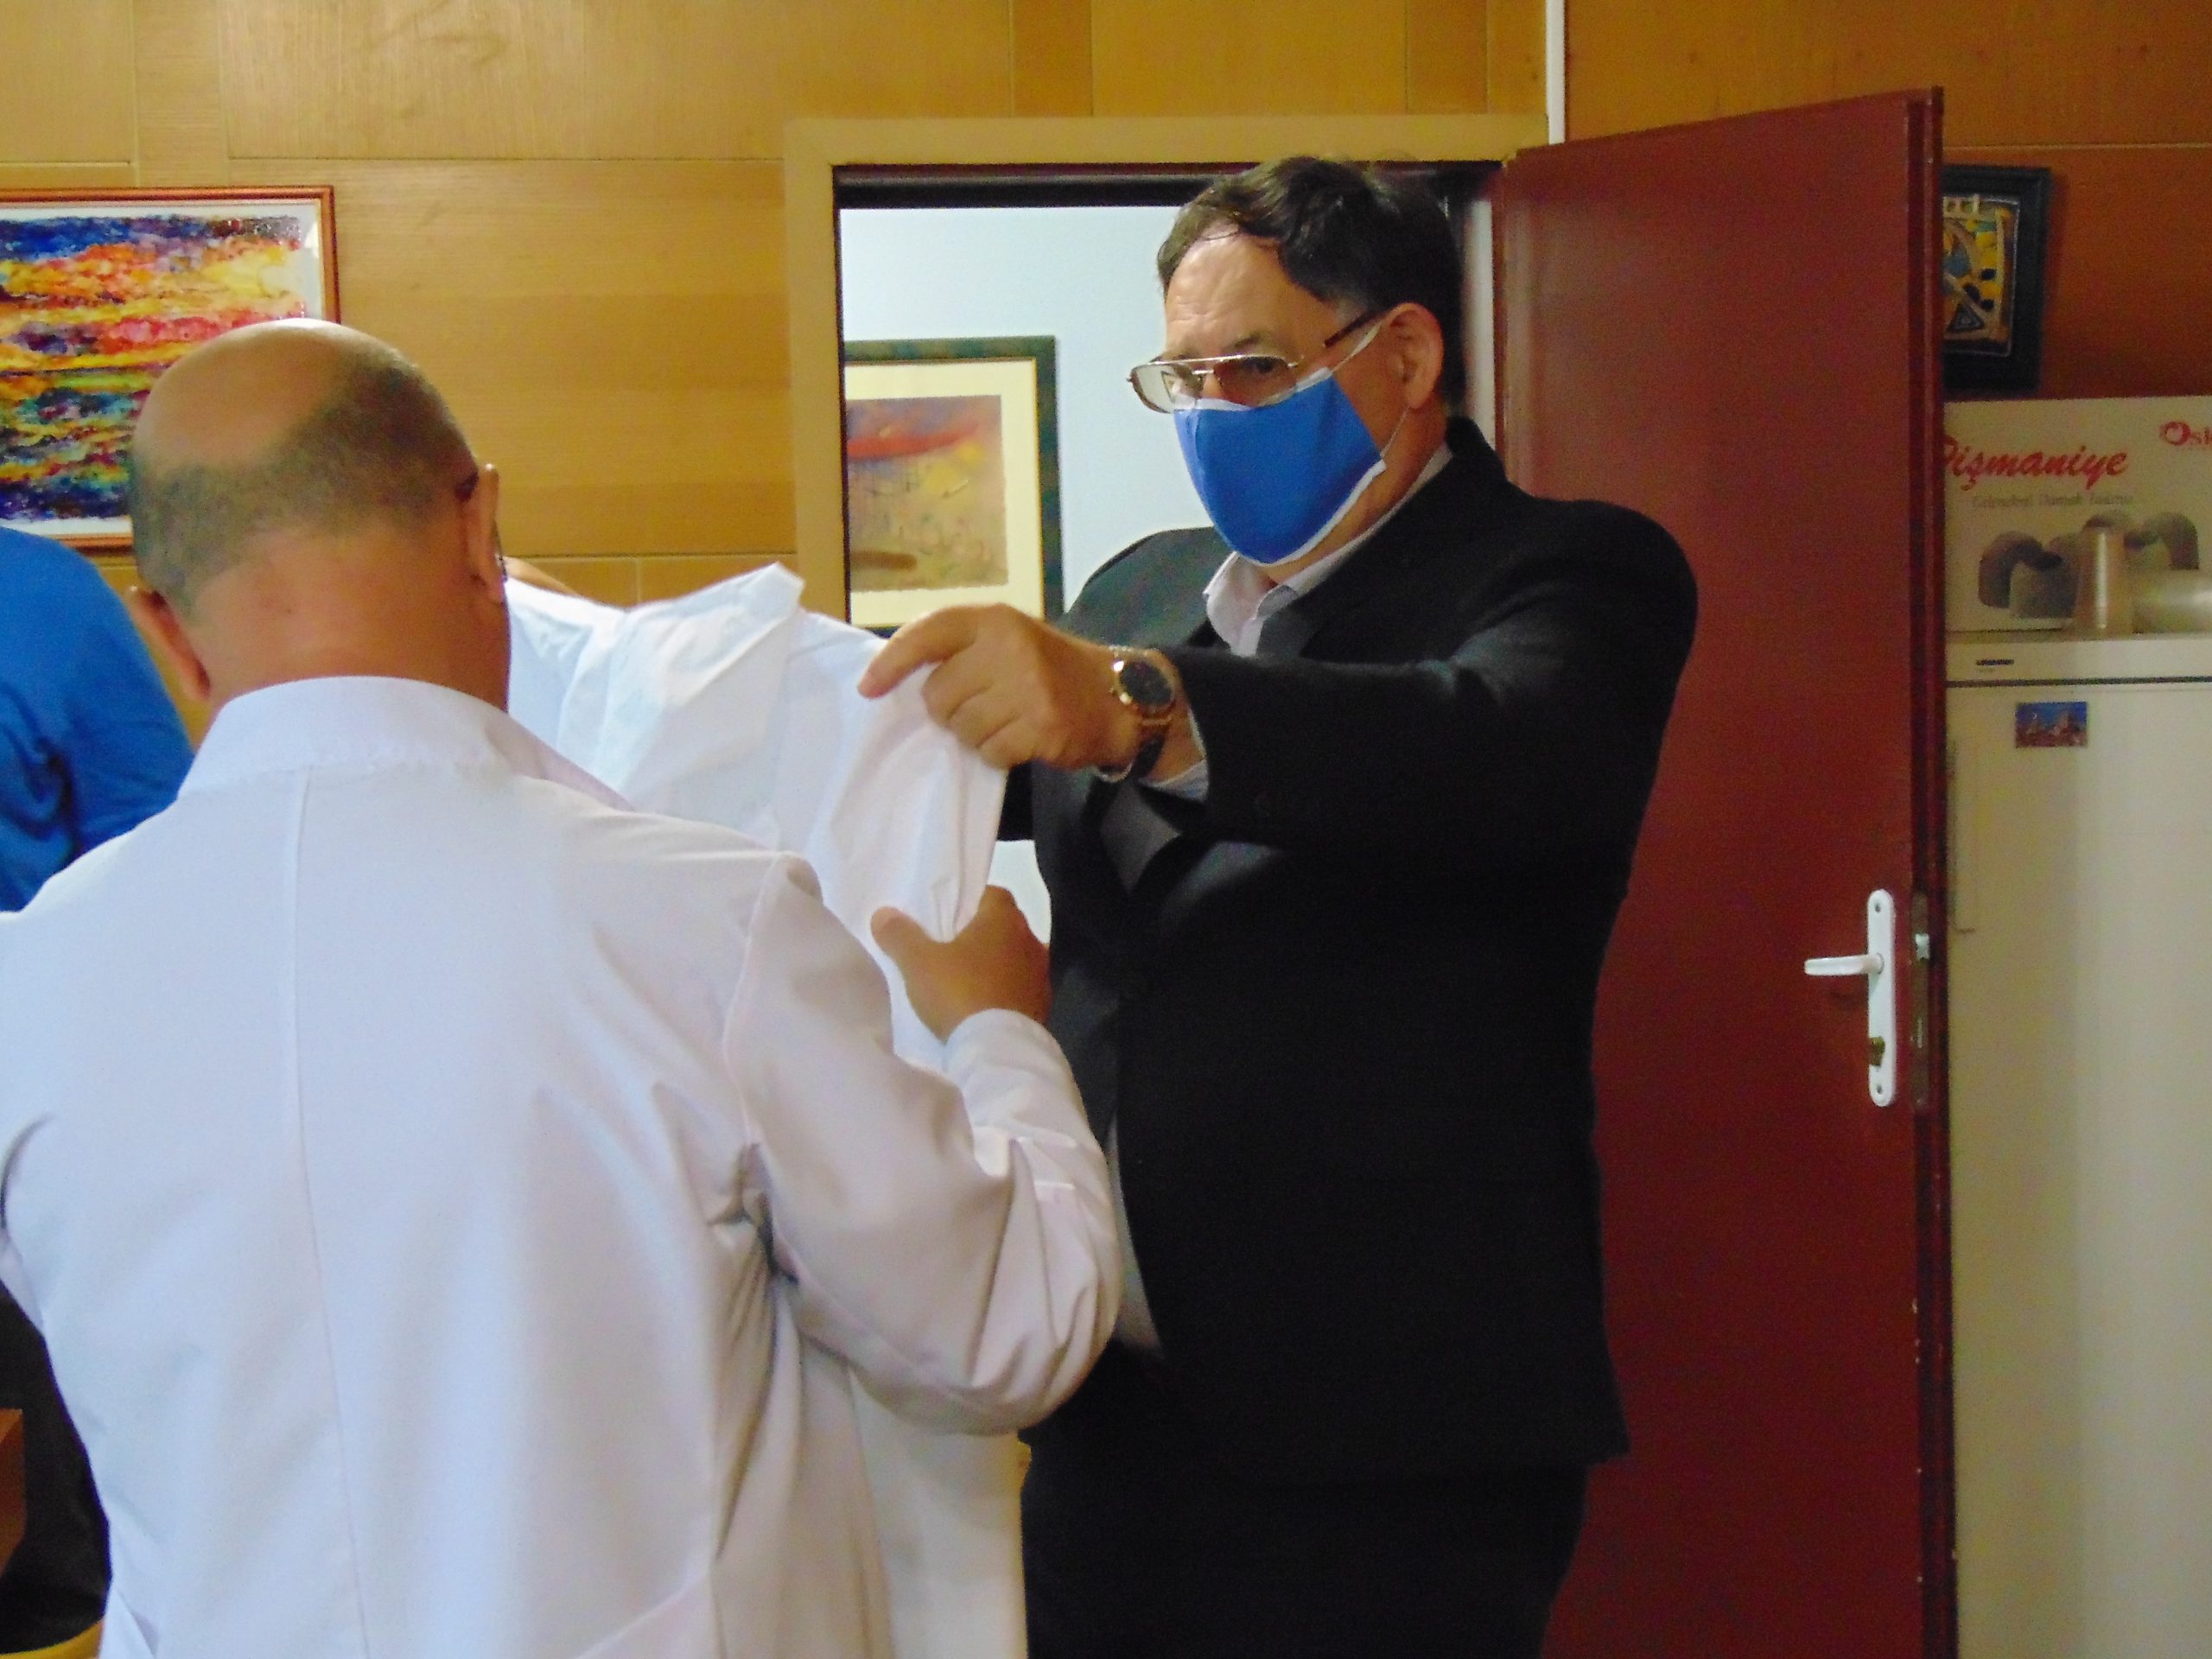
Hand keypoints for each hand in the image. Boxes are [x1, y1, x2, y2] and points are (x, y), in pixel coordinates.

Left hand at [858, 604, 1140, 771]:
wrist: (1116, 695)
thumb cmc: (1048, 667)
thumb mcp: (1007, 639)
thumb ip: (959, 648)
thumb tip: (890, 675)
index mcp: (995, 619)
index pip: (928, 633)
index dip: (892, 662)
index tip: (869, 688)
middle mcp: (1009, 647)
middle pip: (938, 695)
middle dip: (951, 710)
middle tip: (983, 706)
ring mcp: (1028, 687)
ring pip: (962, 728)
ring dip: (975, 735)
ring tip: (1006, 721)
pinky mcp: (1042, 726)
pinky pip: (990, 751)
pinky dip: (998, 753)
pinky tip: (1021, 739)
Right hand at [871, 887, 1050, 1039]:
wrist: (998, 1049)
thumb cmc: (959, 992)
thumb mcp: (918, 963)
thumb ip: (900, 935)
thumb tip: (884, 914)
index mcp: (1004, 918)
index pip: (992, 894)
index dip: (970, 901)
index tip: (948, 916)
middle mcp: (1030, 939)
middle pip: (1004, 925)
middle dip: (981, 933)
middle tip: (951, 947)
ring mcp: (1041, 973)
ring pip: (1015, 957)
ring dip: (995, 963)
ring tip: (966, 978)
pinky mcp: (1043, 1003)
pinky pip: (1021, 986)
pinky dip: (1005, 989)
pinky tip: (984, 1004)